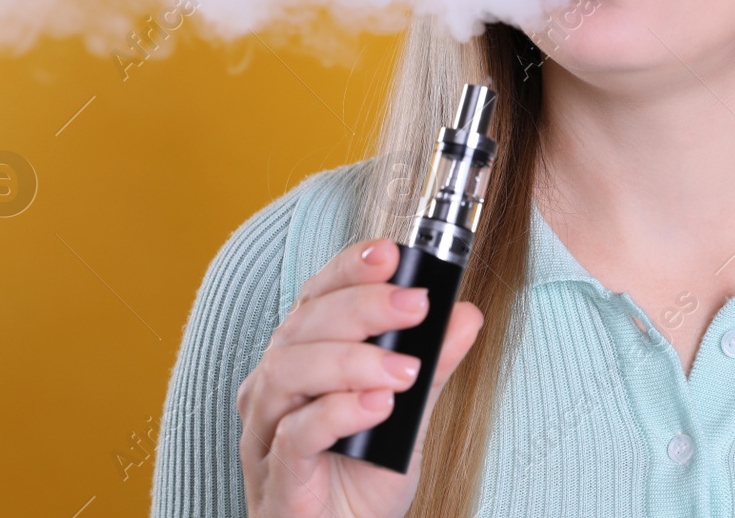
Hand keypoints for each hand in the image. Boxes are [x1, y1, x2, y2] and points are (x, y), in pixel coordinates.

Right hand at [237, 238, 484, 517]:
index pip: (317, 296)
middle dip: (364, 305)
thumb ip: (431, 368)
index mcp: (302, 358)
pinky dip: (339, 412)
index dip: (349, 267)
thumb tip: (466, 315)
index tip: (390, 252)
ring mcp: (267, 431)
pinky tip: (377, 405)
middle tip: (416, 305)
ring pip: (290, 370)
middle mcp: (275, 386)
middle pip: (305, 323)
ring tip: (402, 370)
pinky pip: (295, 433)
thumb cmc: (358, 482)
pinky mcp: (276, 476)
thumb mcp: (407, 418)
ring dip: (352, 360)